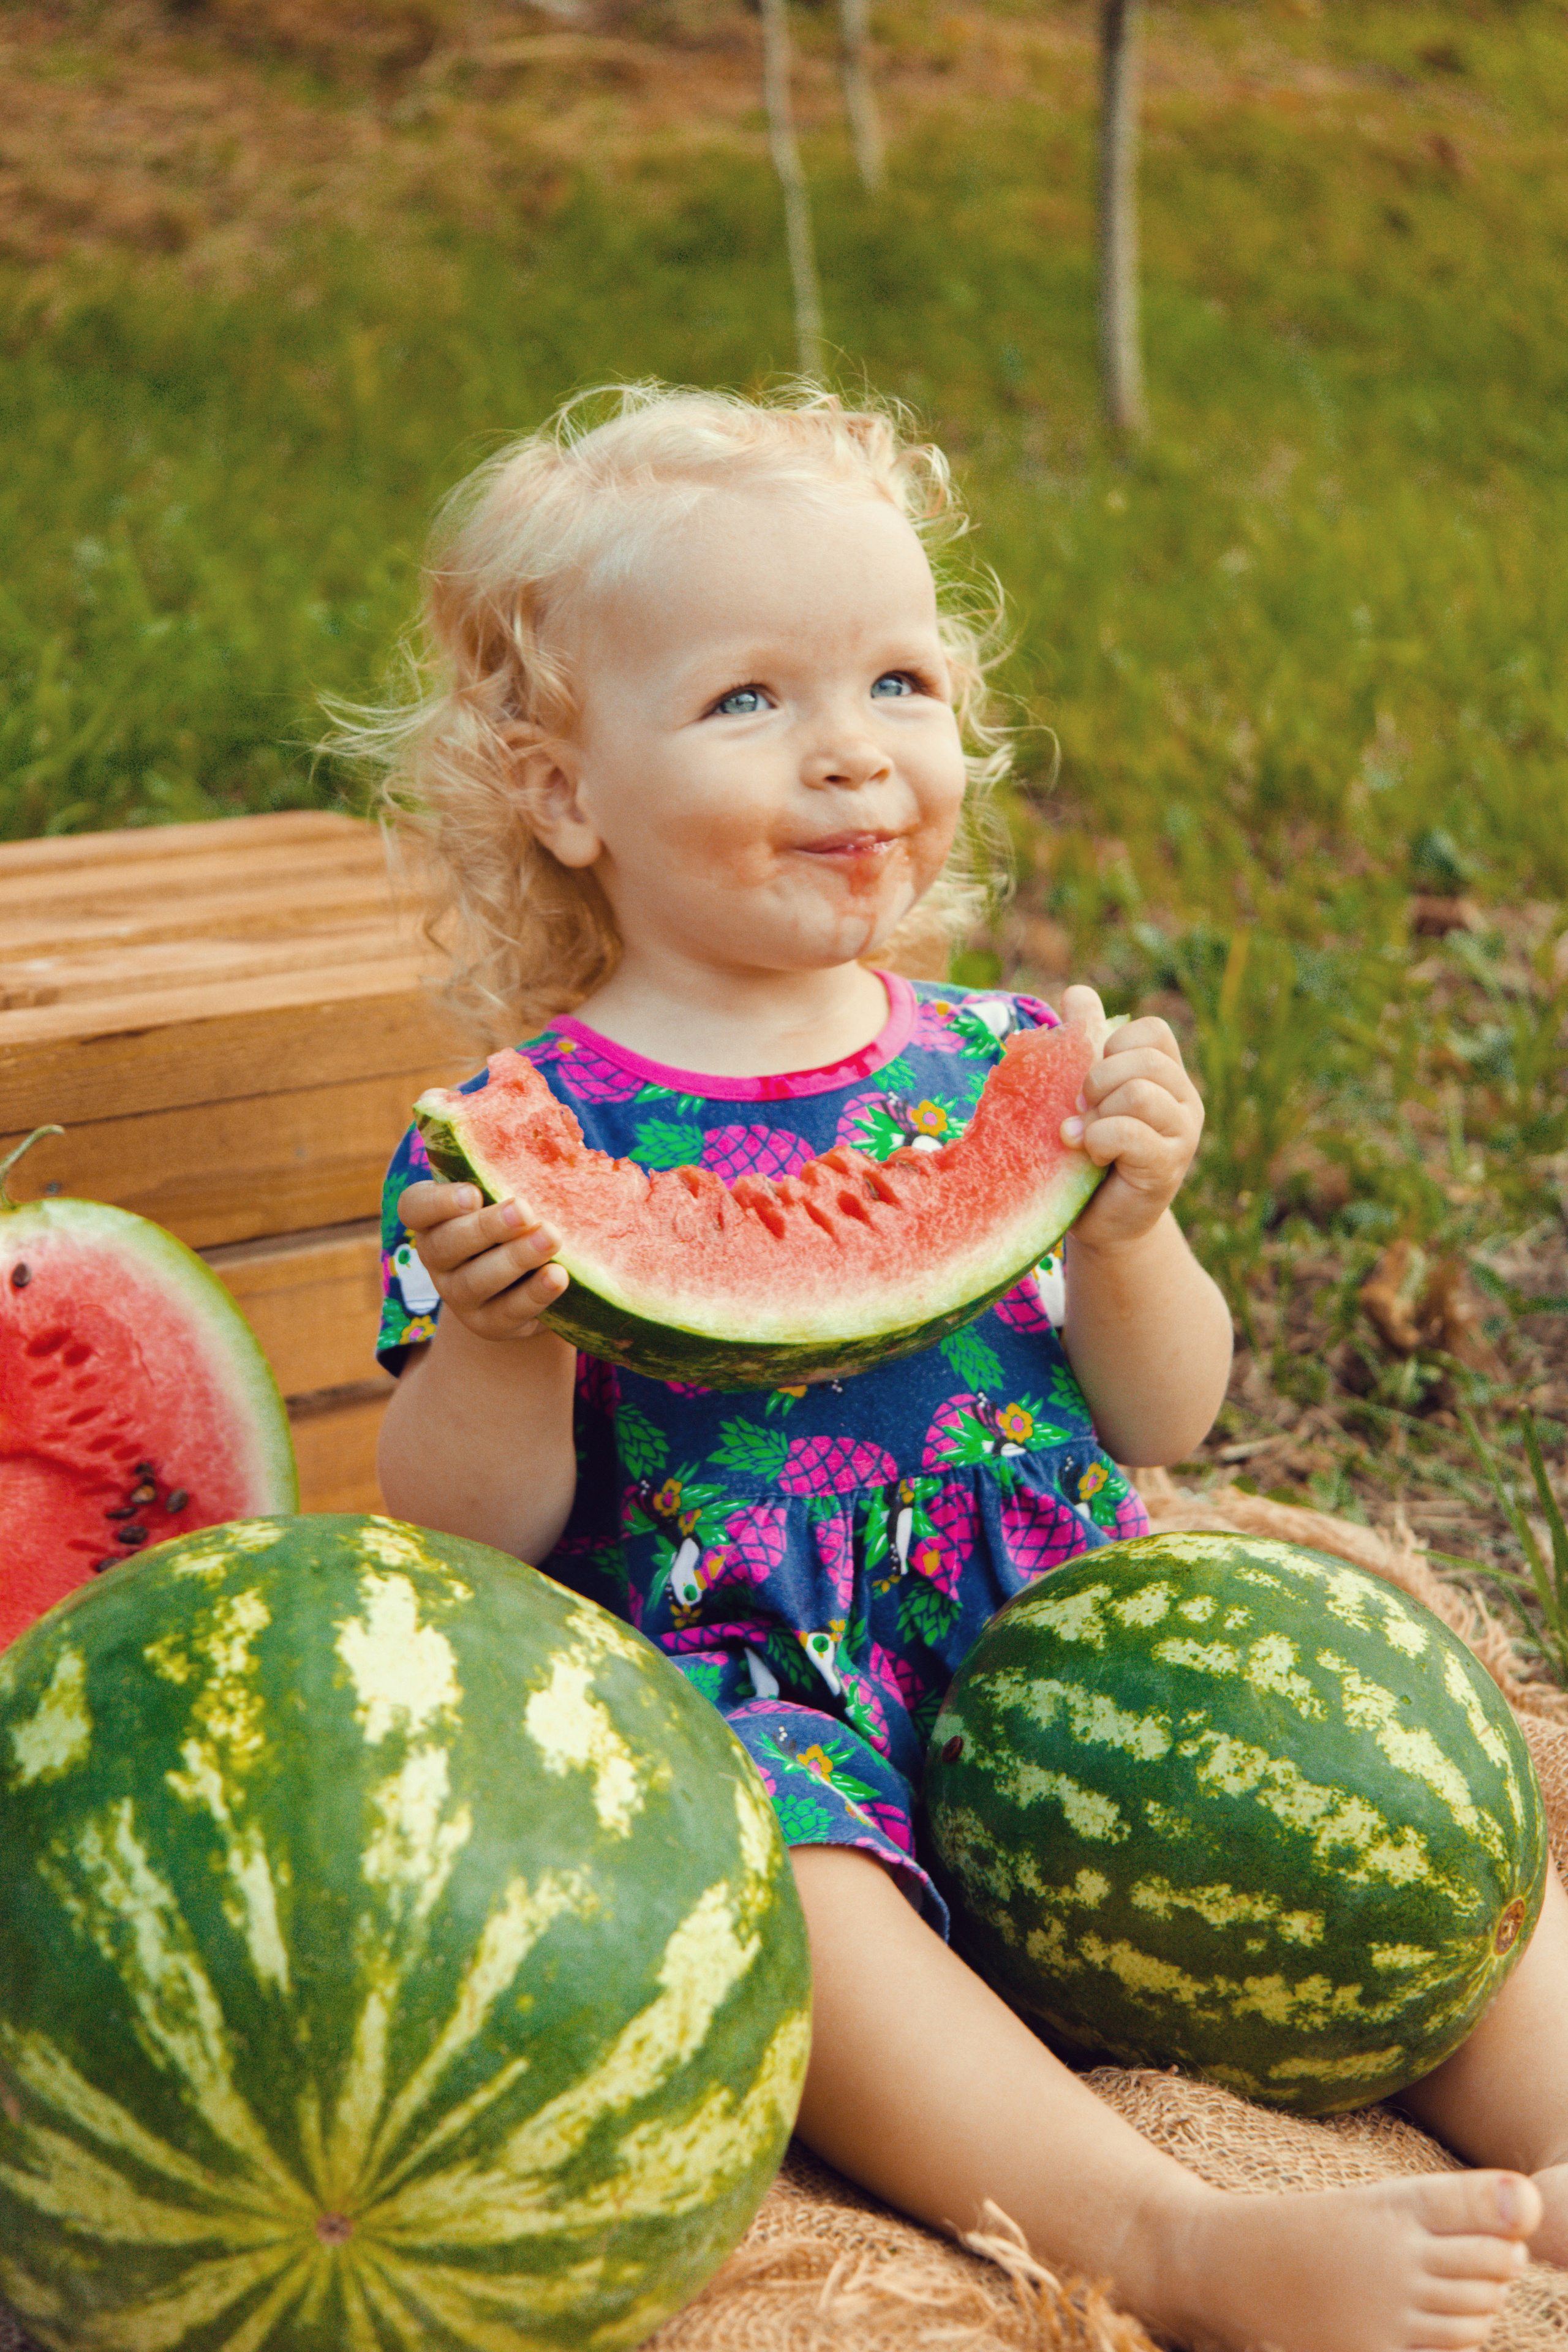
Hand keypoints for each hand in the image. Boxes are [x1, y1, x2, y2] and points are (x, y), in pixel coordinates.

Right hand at [396, 1181, 569, 1342]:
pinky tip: (558, 1275)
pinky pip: (508, 1312)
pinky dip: (534, 1294)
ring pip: (475, 1281)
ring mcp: (460, 1296)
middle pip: (446, 1245)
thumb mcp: (505, 1193)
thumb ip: (506, 1172)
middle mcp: (438, 1259)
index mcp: (434, 1219)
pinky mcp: (490, 1324)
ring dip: (515, 1259)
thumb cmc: (514, 1220)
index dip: (439, 1202)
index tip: (474, 1193)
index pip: (415, 1207)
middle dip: (487, 1228)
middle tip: (525, 1211)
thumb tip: (540, 1132)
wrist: (530, 1278)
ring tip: (551, 1238)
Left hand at [1057, 984, 1203, 1253]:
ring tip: (1088, 1139)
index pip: (1151, 1031)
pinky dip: (1099, 1140)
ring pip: (1138, 1093)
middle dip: (1097, 1083)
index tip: (1093, 1085)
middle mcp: (1186, 1100)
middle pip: (1142, 1060)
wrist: (1099, 1220)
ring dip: (1097, 1115)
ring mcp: (1183, 1134)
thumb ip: (1084, 1043)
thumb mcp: (1084, 1093)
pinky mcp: (1168, 1167)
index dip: (1111, 1049)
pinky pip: (1130, 1133)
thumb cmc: (1090, 1151)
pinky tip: (1094, 1156)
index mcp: (1169, 1075)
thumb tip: (1079, 993)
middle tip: (1085, 1114)